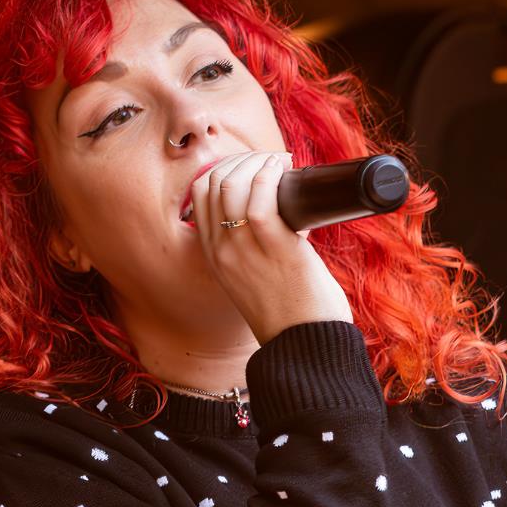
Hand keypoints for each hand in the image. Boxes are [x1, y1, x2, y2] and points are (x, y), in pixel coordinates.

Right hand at [191, 150, 354, 344]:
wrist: (305, 346)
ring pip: (233, 185)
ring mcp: (244, 251)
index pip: (201, 193)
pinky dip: (271, 176)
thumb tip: (285, 213)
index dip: (226, 167)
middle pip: (214, 182)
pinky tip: (285, 172)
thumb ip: (256, 248)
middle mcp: (222, 252)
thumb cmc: (291, 311)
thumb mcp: (255, 278)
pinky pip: (262, 200)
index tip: (253, 166)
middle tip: (271, 162)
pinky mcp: (275, 250)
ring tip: (281, 164)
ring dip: (259, 162)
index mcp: (214, 256)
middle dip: (243, 159)